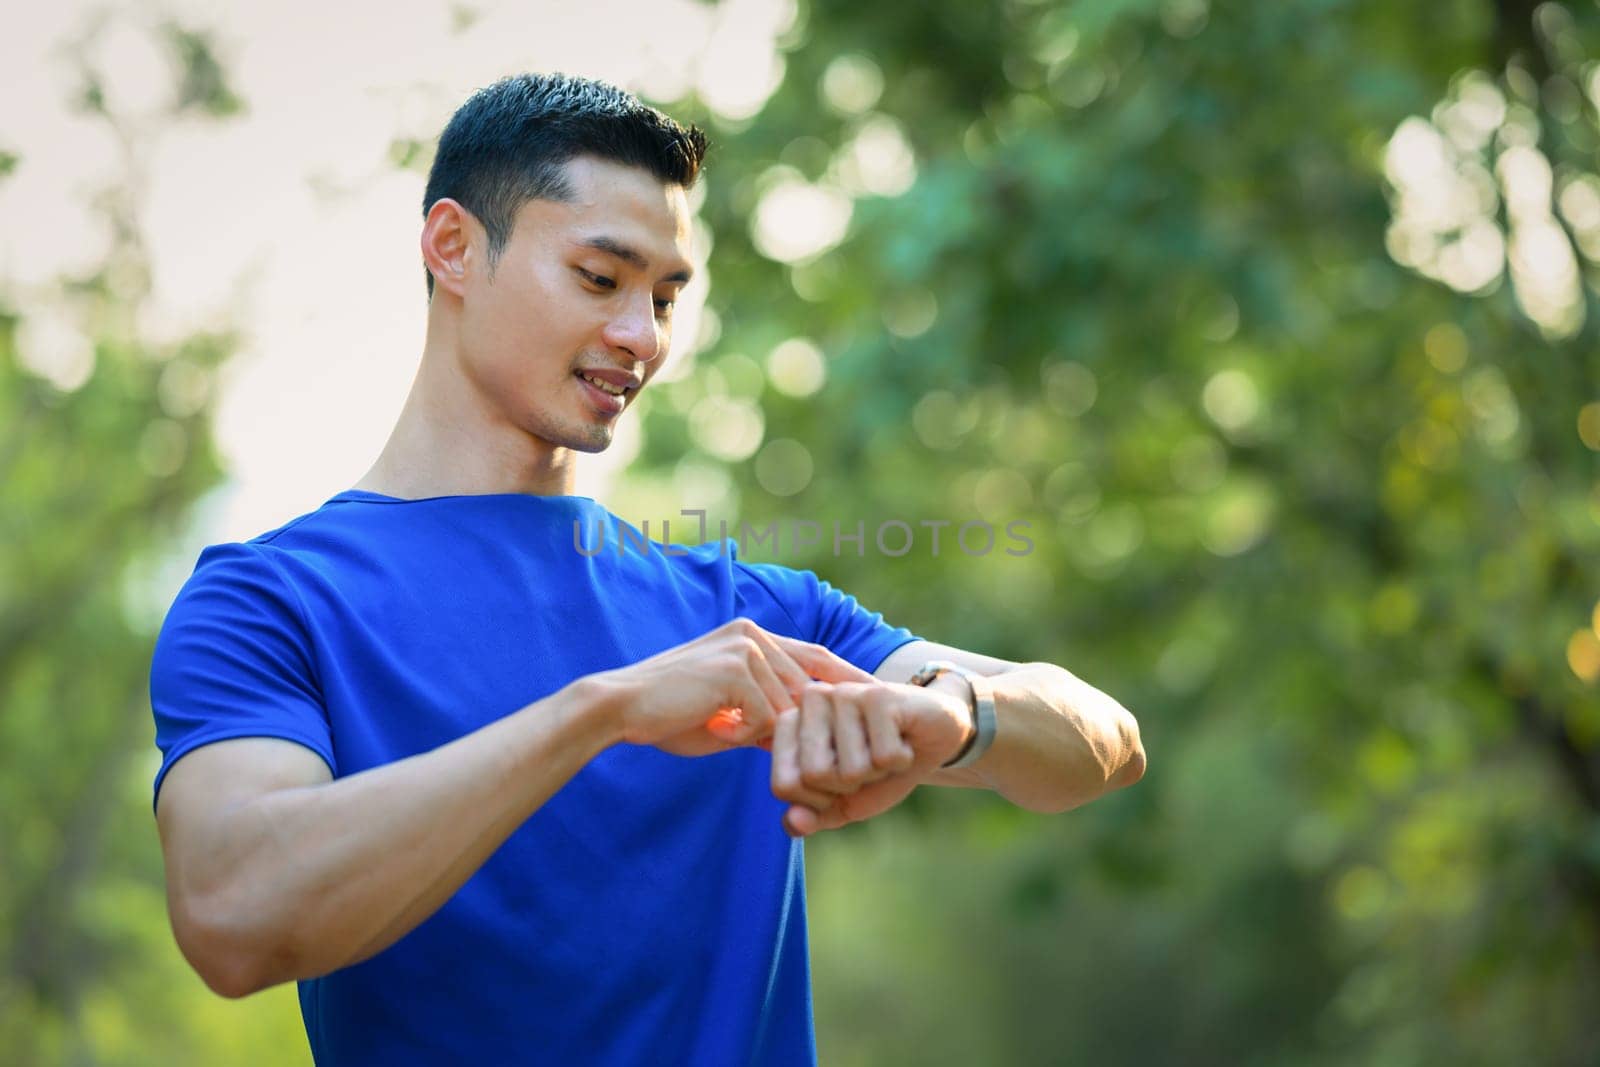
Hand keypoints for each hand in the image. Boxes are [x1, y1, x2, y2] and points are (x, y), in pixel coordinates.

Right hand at [598, 618, 875, 757]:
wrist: (619, 707)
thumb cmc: (668, 716)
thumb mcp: (727, 716)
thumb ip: (765, 718)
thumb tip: (800, 740)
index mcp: (751, 636)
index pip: (814, 656)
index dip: (847, 679)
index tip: (878, 698)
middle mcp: (753, 634)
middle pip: (806, 686)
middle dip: (821, 721)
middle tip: (840, 747)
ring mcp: (746, 648)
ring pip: (787, 708)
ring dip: (769, 736)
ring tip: (745, 741)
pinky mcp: (736, 669)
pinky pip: (764, 718)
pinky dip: (746, 737)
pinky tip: (717, 732)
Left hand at [769, 678, 972, 835]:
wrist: (934, 737)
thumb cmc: (882, 768)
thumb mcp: (845, 801)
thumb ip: (814, 816)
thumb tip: (793, 823)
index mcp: (790, 723)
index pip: (784, 786)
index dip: (819, 801)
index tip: (840, 782)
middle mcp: (812, 700)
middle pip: (814, 775)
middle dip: (849, 785)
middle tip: (868, 763)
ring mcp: (845, 693)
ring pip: (850, 768)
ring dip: (878, 772)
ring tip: (887, 749)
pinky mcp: (879, 695)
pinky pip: (884, 757)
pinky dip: (901, 761)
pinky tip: (905, 741)